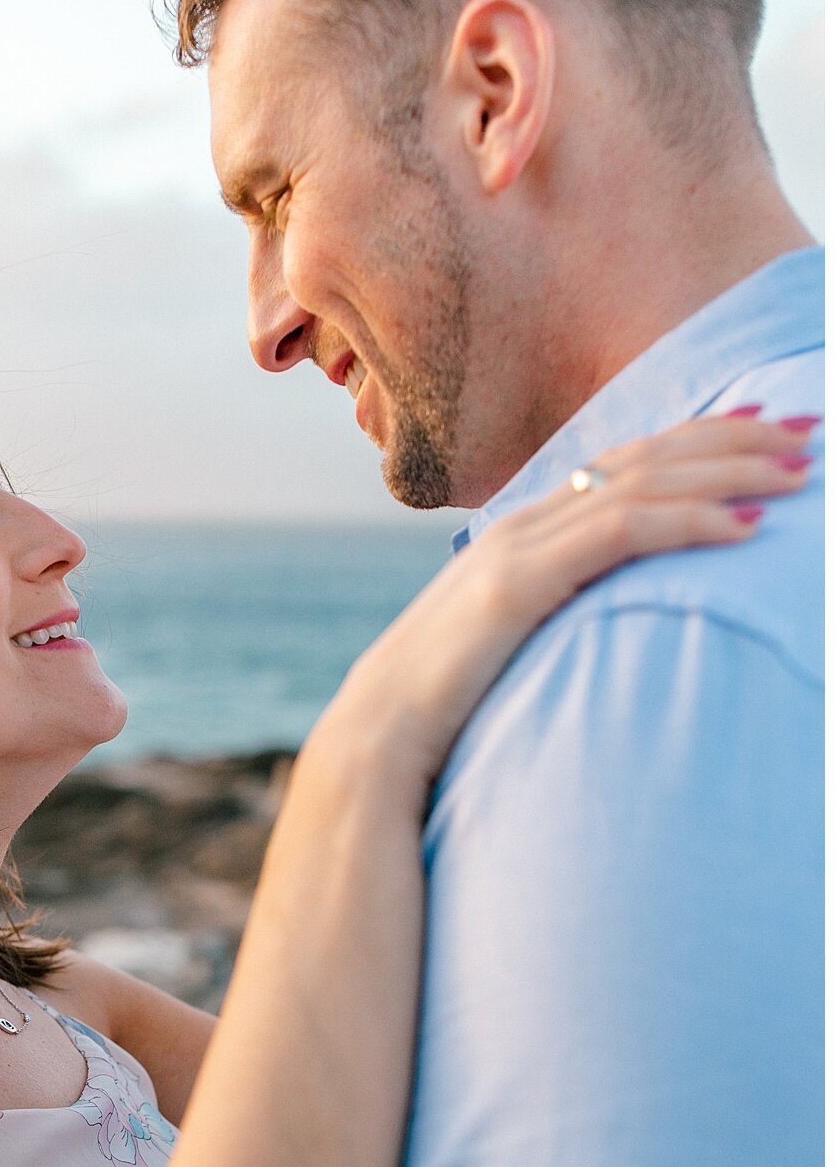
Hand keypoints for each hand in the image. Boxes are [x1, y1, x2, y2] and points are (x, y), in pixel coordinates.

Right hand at [308, 408, 815, 802]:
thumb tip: (602, 627)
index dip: (698, 440)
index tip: (763, 428)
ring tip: (799, 472)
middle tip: (807, 431)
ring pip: (643, 484)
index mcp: (522, 533)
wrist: (375, 738)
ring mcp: (518, 547)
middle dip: (733, 440)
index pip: (624, 465)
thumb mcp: (508, 647)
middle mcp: (523, 524)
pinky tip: (744, 527)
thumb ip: (552, 617)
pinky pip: (621, 534)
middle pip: (645, 458)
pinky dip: (689, 522)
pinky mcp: (519, 584)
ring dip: (730, 472)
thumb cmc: (442, 707)